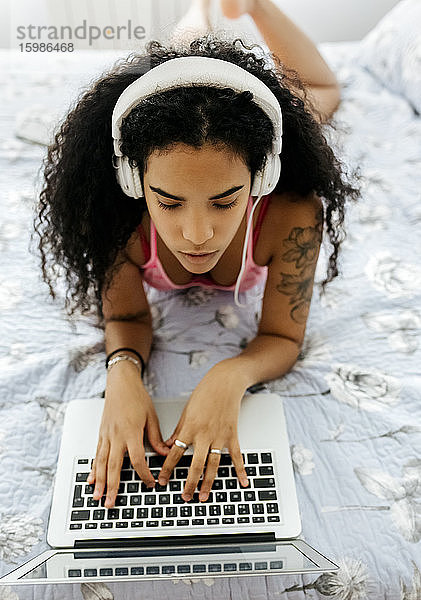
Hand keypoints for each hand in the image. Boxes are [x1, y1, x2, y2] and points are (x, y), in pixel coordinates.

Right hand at [87, 361, 168, 507]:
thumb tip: (164, 454)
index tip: (149, 483)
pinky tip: (91, 479)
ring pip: (101, 463)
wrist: (120, 383)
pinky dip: (93, 468)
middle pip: (113, 466)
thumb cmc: (136, 397)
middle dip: (112, 486)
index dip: (143, 474)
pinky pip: (96, 454)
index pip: (136, 459)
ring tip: (97, 496)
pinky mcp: (101, 434)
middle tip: (110, 503)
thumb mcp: (151, 416)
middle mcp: (116, 435)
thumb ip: (156, 438)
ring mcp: (106, 435)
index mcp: (131, 432)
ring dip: (99, 481)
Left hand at [157, 361, 248, 501]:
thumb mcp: (186, 411)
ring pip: (213, 465)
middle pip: (195, 464)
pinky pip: (236, 457)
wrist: (225, 382)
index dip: (167, 468)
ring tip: (204, 496)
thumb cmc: (205, 393)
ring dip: (208, 483)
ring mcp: (220, 436)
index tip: (162, 480)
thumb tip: (167, 446)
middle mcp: (204, 434)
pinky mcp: (233, 435)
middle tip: (185, 496)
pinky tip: (242, 482)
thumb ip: (178, 431)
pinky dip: (240, 470)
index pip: (175, 453)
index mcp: (190, 428)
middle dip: (189, 483)